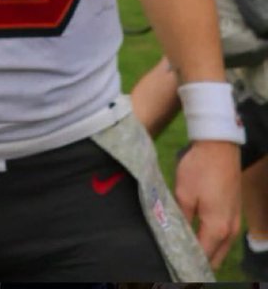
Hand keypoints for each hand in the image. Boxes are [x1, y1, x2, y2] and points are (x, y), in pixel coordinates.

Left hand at [174, 139, 240, 266]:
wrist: (219, 145)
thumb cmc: (199, 168)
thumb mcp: (183, 194)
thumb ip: (181, 220)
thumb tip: (177, 238)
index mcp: (217, 228)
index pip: (202, 257)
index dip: (187, 261)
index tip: (172, 262)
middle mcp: (231, 231)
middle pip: (214, 258)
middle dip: (198, 260)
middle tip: (177, 257)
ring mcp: (235, 221)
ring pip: (221, 248)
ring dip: (206, 250)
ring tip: (185, 247)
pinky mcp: (235, 212)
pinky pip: (224, 236)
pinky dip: (213, 240)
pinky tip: (198, 234)